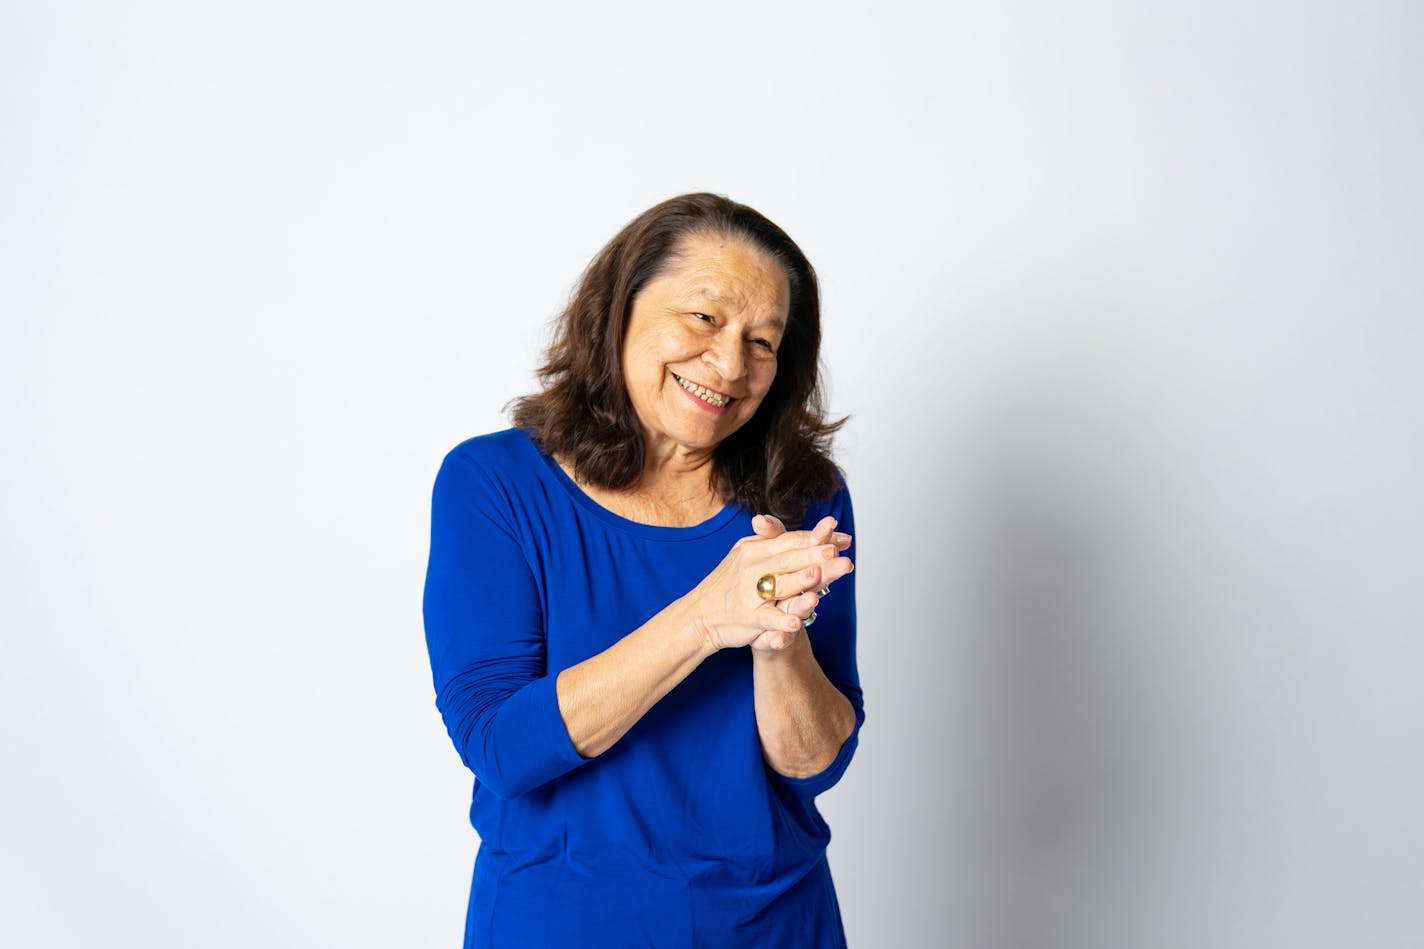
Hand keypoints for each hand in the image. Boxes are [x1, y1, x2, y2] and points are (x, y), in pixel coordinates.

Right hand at [687, 516, 853, 652]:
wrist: (699, 614)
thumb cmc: (728, 583)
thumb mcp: (746, 553)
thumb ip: (771, 539)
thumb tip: (801, 530)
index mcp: (757, 550)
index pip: (791, 540)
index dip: (817, 538)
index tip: (843, 537)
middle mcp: (754, 568)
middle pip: (789, 559)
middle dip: (813, 555)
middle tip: (836, 552)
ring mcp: (750, 593)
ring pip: (779, 586)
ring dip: (798, 582)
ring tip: (816, 576)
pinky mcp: (748, 618)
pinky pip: (766, 620)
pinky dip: (780, 624)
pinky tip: (795, 625)